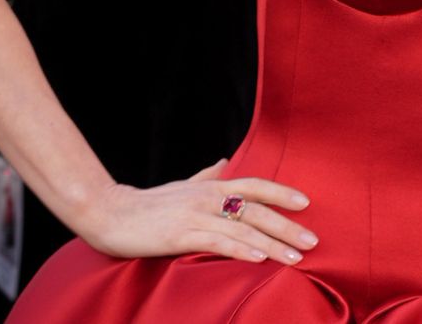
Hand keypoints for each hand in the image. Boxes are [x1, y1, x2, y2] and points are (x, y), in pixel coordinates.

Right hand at [75, 159, 316, 264]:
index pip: (255, 186)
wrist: (106, 212)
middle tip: (314, 240)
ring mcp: (194, 216)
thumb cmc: (146, 203)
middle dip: (288, 226)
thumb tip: (225, 161)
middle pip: (257, 211)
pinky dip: (240, 250)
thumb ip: (206, 176)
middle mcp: (207, 198)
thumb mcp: (181, 186)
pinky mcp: (179, 234)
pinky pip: (217, 242)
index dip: (282, 193)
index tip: (307, 203)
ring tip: (297, 257)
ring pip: (243, 229)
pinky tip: (259, 259)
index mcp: (210, 186)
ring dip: (273, 244)